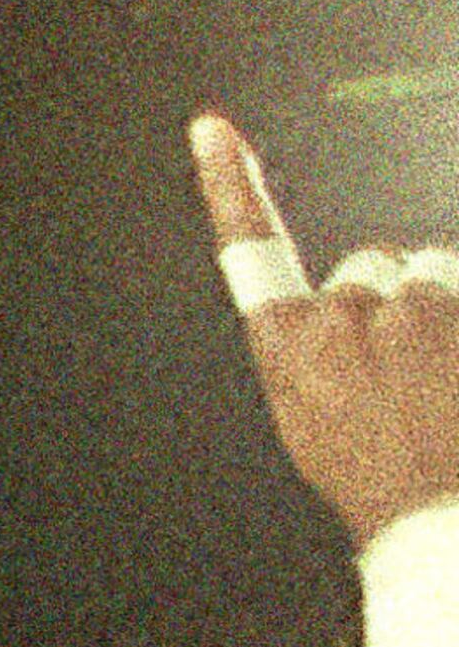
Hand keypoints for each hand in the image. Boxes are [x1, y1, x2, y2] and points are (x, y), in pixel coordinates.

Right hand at [191, 111, 458, 544]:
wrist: (440, 517)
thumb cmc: (377, 476)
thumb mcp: (312, 417)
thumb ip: (317, 350)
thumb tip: (346, 302)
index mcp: (290, 343)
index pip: (251, 247)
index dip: (231, 184)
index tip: (212, 129)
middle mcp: (344, 313)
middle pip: (375, 265)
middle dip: (397, 300)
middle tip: (413, 374)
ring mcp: (413, 310)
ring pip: (435, 275)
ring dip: (445, 313)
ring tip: (447, 381)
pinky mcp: (456, 310)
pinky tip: (456, 376)